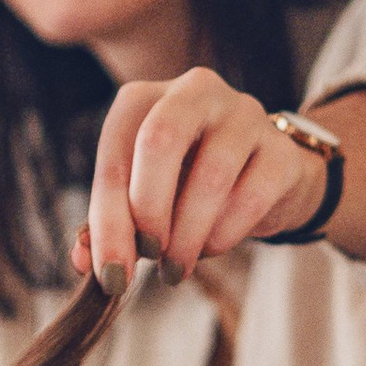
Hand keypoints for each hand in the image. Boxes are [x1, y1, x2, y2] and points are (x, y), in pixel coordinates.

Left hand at [71, 68, 329, 287]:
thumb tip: (84, 261)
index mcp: (143, 98)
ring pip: (211, 174)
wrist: (263, 179)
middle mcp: (193, 91)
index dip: (108, 221)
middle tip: (151, 257)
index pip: (114, 153)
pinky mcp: (281, 149)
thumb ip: (109, 224)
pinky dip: (225, 233)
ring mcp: (243, 113)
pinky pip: (252, 195)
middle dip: (149, 212)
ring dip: (189, 234)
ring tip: (178, 265)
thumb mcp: (140, 198)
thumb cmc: (185, 185)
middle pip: (160, 141)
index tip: (113, 274)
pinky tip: (212, 247)